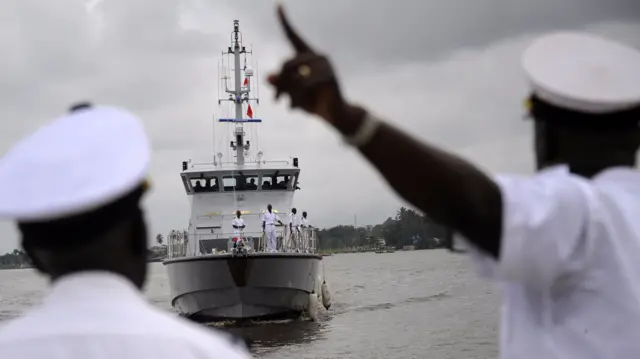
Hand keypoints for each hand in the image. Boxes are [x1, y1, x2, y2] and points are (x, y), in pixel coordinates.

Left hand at [268, 5, 344, 123]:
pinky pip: (304, 83)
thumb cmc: (312, 102)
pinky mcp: (329, 75)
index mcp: (306, 56)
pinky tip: (294, 107)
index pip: (293, 36)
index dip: (285, 21)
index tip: (278, 5)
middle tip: (276, 100)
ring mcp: (325, 64)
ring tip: (287, 106)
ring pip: (294, 75)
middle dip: (279, 83)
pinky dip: (296, 97)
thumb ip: (281, 85)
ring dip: (288, 93)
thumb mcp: (292, 94)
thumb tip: (268, 76)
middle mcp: (316, 56)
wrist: (333, 115)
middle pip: (286, 63)